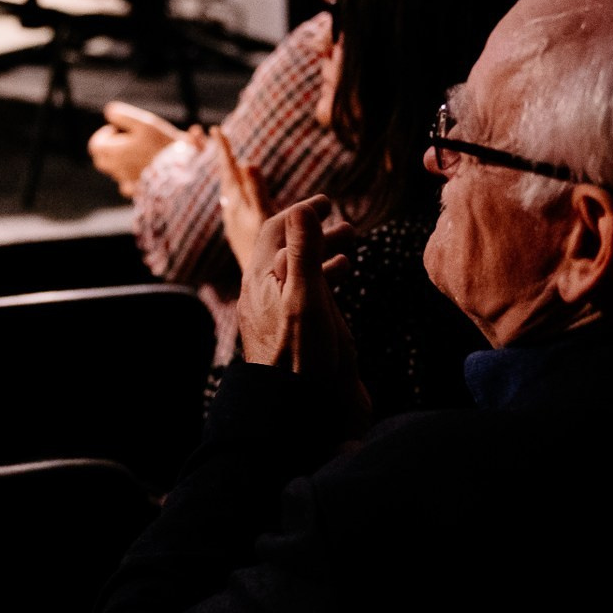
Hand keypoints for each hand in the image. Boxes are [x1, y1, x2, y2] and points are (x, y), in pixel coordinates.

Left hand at [86, 101, 185, 196]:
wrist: (181, 172)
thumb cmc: (162, 145)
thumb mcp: (144, 122)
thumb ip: (123, 116)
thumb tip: (109, 112)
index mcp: (113, 152)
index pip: (95, 145)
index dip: (105, 134)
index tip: (120, 129)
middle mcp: (116, 169)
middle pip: (101, 159)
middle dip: (109, 148)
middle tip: (127, 140)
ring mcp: (126, 182)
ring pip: (114, 172)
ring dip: (121, 161)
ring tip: (140, 152)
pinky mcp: (138, 192)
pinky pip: (127, 186)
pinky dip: (131, 178)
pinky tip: (143, 170)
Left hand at [214, 132, 269, 281]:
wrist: (264, 291)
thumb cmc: (270, 255)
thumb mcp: (264, 219)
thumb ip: (255, 191)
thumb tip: (246, 161)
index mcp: (238, 206)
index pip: (228, 172)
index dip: (222, 151)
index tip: (214, 130)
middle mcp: (233, 215)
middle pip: (222, 179)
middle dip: (214, 157)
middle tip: (199, 135)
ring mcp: (237, 227)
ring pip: (227, 193)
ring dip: (225, 175)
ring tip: (222, 163)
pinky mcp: (243, 237)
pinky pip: (235, 206)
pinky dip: (234, 193)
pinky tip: (237, 200)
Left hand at [235, 195, 367, 416]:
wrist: (295, 409)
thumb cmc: (301, 357)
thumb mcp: (306, 298)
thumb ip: (304, 253)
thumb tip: (302, 209)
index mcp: (261, 280)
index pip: (277, 230)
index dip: (303, 211)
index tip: (329, 202)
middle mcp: (263, 293)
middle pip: (286, 249)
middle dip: (316, 232)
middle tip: (347, 225)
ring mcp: (274, 313)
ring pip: (296, 272)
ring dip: (322, 254)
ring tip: (351, 249)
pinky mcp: (287, 331)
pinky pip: (302, 293)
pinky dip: (323, 278)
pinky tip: (342, 285)